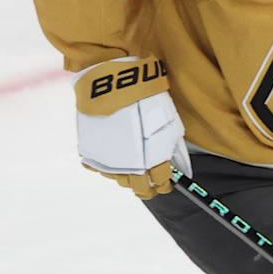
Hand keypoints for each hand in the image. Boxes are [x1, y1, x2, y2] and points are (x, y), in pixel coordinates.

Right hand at [72, 56, 192, 198]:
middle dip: (148, 187)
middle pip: (140, 189)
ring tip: (134, 167)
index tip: (166, 182)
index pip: (161, 183)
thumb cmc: (146, 99)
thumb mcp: (170, 123)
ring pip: (120, 180)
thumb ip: (175, 149)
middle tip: (151, 181)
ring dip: (128, 177)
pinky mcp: (92, 152)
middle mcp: (130, 166)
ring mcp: (108, 160)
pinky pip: (100, 168)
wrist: (114, 84)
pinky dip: (108, 166)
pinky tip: (115, 157)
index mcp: (152, 161)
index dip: (165, 184)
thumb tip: (180, 166)